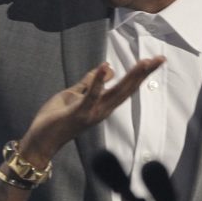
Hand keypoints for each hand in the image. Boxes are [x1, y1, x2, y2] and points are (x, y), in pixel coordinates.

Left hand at [20, 58, 164, 164]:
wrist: (41, 141)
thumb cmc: (56, 118)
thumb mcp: (74, 94)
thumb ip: (89, 82)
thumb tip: (108, 69)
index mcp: (102, 104)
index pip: (125, 87)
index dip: (140, 74)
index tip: (155, 61)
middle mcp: (102, 110)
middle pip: (127, 89)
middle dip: (143, 74)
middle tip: (159, 60)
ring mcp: (92, 113)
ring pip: (116, 93)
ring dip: (130, 77)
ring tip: (144, 63)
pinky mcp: (79, 113)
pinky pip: (91, 96)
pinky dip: (98, 82)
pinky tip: (104, 67)